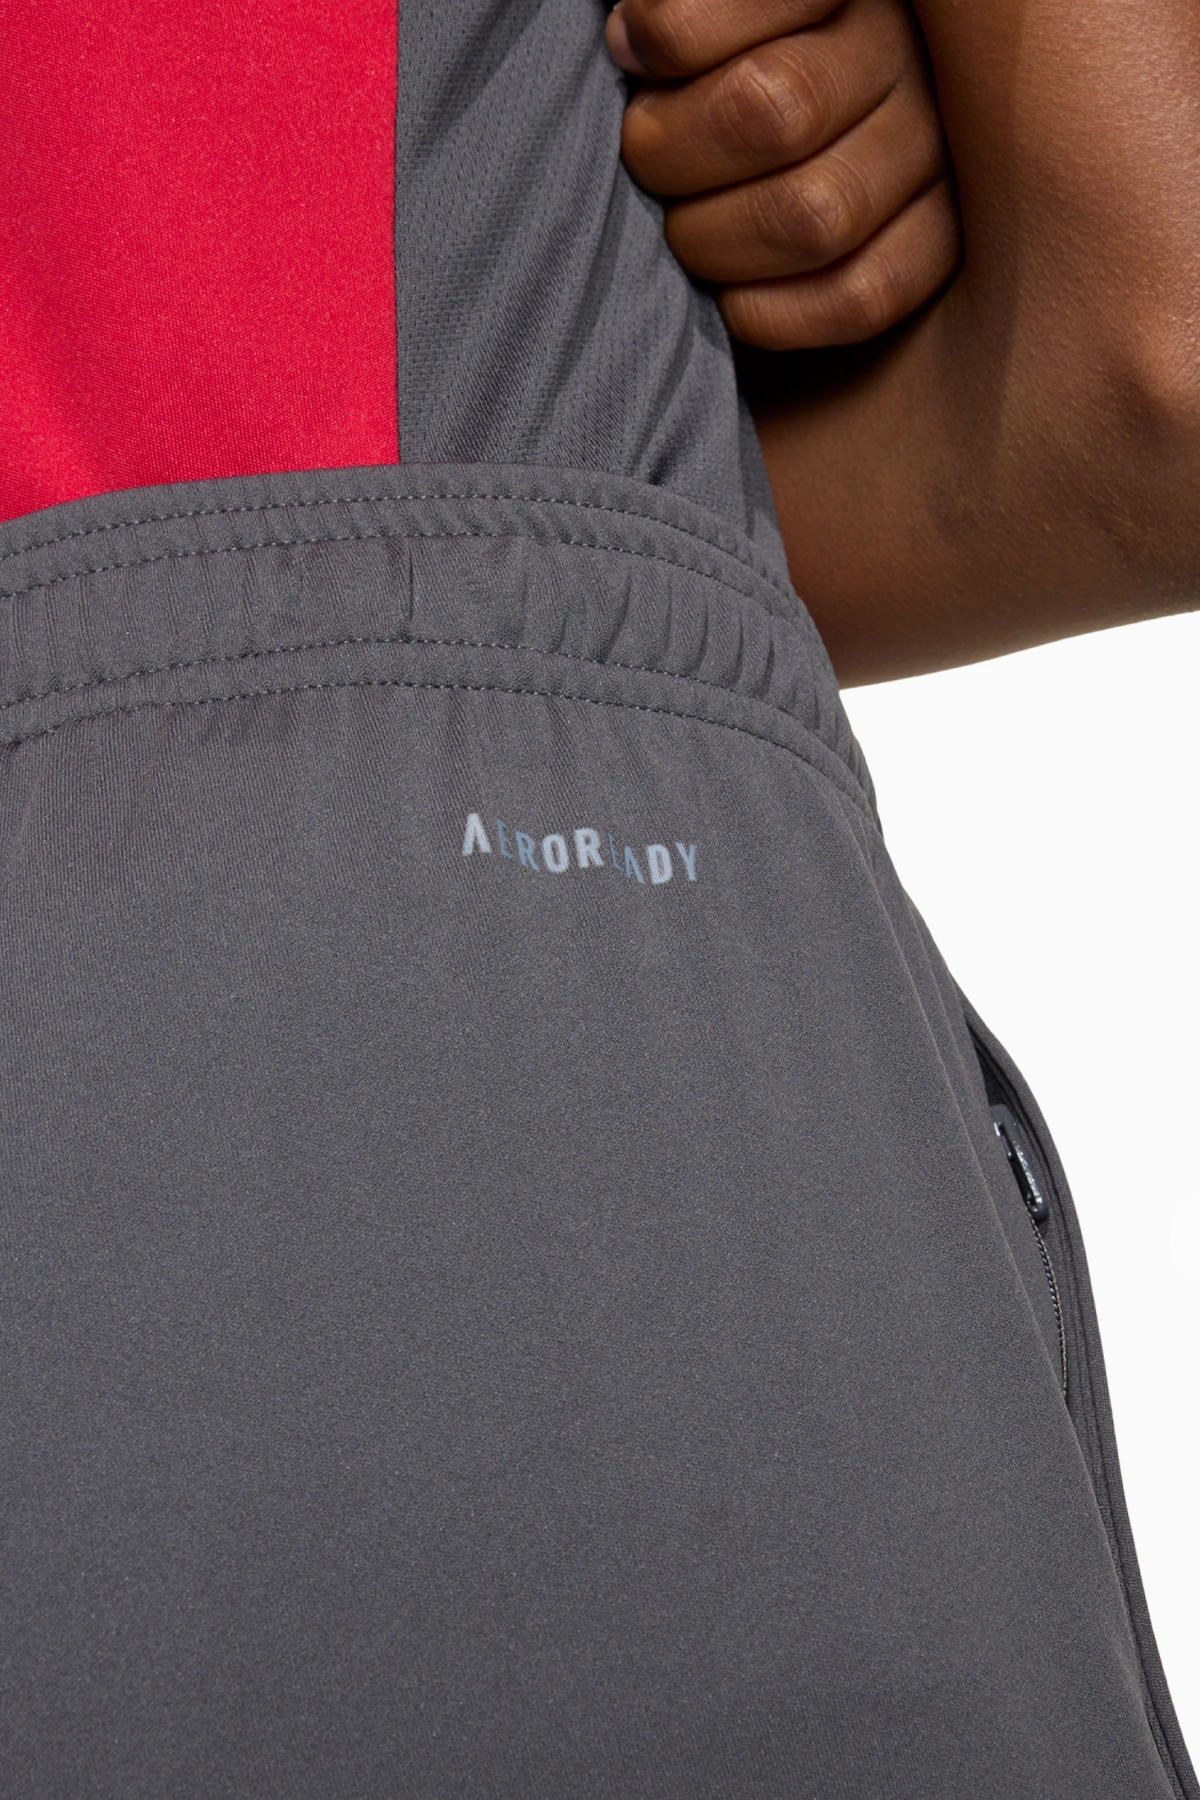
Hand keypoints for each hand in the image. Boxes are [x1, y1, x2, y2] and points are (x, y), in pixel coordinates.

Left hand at [608, 0, 960, 350]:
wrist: (823, 136)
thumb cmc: (745, 65)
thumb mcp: (723, 18)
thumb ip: (685, 14)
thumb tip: (634, 41)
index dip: (679, 33)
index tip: (636, 50)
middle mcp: (912, 54)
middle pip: (772, 111)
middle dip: (674, 152)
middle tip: (649, 159)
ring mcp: (940, 152)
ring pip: (812, 216)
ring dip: (714, 241)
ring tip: (688, 229)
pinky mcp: (945, 242)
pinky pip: (858, 297)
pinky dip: (769, 313)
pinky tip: (734, 295)